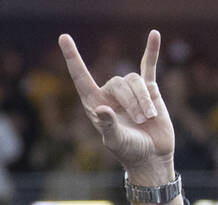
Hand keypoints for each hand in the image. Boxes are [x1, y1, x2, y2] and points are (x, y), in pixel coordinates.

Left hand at [58, 30, 175, 189]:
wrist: (152, 156)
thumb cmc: (129, 151)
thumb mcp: (115, 141)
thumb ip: (108, 125)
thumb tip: (102, 110)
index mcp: (95, 104)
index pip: (81, 77)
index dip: (73, 58)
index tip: (64, 37)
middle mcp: (110, 95)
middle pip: (119, 82)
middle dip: (131, 101)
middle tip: (139, 121)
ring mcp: (130, 91)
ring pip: (135, 80)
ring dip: (143, 100)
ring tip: (148, 118)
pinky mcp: (148, 90)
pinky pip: (149, 66)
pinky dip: (152, 51)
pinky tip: (154, 35)